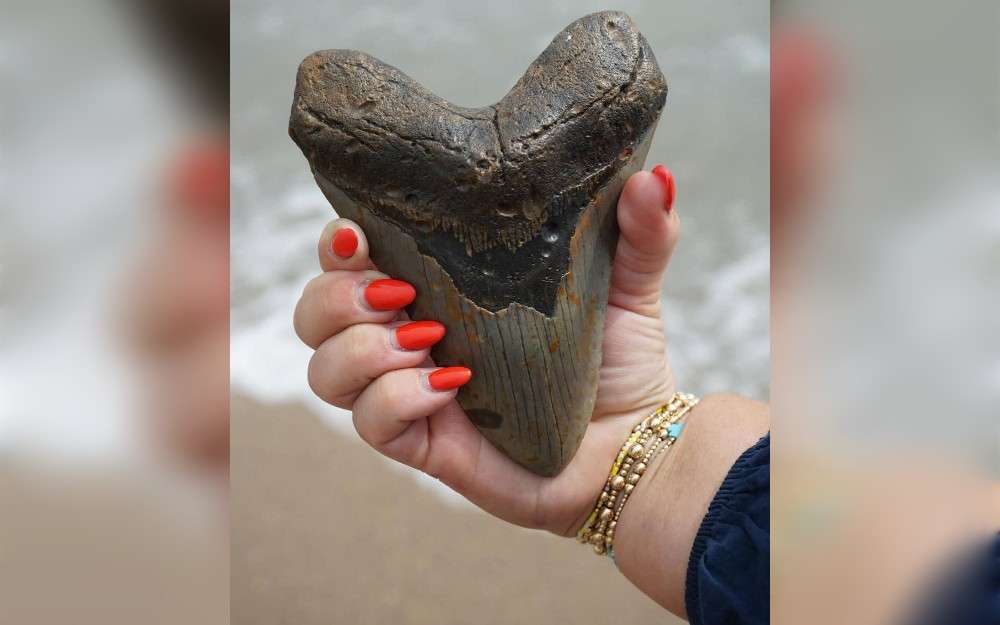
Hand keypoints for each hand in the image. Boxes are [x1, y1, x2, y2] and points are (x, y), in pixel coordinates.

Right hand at [294, 167, 679, 534]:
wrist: (637, 445)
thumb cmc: (621, 365)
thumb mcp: (630, 286)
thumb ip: (642, 232)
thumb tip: (650, 177)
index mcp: (438, 289)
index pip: (354, 258)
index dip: (338, 242)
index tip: (359, 232)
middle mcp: (409, 339)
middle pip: (315, 311)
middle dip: (335, 296)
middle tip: (396, 293)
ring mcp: (410, 394)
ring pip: (324, 368)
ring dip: (359, 348)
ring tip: (427, 340)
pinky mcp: (423, 444)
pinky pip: (368, 423)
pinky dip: (397, 398)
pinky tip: (451, 388)